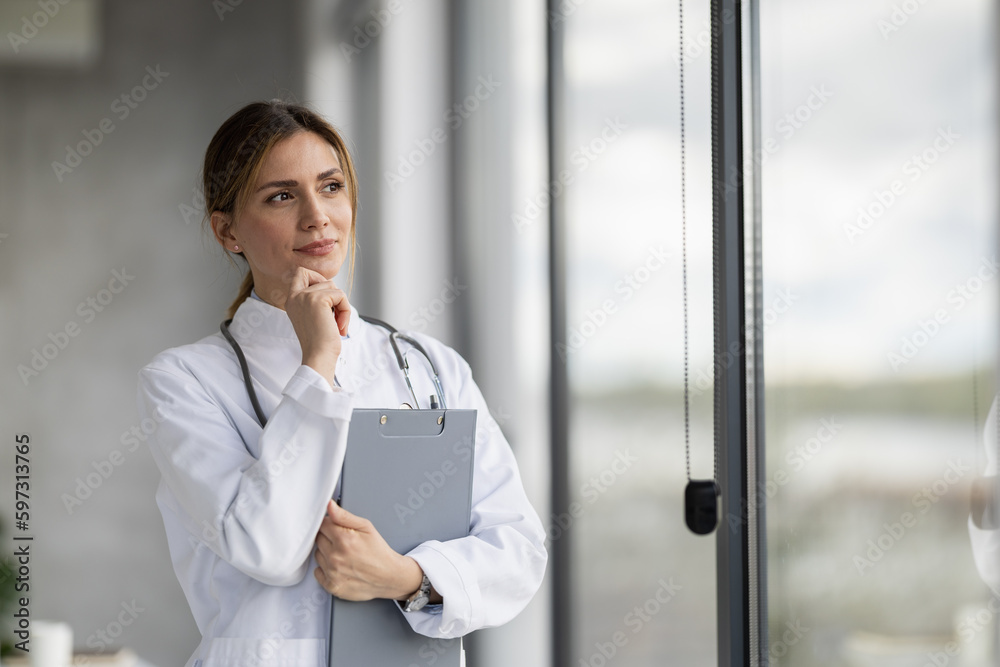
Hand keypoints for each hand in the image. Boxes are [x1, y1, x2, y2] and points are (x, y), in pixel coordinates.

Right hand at [284, 268, 349, 387]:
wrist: (318, 356)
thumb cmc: (320, 342)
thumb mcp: (314, 316)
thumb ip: (317, 299)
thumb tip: (331, 284)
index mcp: (292, 300)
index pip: (301, 272)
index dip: (317, 279)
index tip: (327, 300)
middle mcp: (295, 296)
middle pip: (323, 279)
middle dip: (335, 295)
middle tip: (334, 315)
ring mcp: (304, 296)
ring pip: (334, 287)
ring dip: (342, 306)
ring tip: (337, 324)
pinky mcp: (316, 299)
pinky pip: (341, 296)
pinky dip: (346, 311)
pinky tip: (340, 327)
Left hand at [313, 500, 424, 600]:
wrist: (389, 576)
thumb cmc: (379, 552)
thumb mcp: (366, 527)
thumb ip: (344, 516)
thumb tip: (329, 506)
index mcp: (344, 539)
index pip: (322, 525)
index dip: (330, 524)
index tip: (337, 528)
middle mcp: (335, 557)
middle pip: (318, 539)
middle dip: (328, 537)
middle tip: (343, 541)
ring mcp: (333, 573)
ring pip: (317, 554)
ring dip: (326, 552)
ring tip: (343, 554)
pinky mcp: (332, 586)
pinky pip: (317, 572)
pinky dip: (325, 568)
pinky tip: (338, 566)